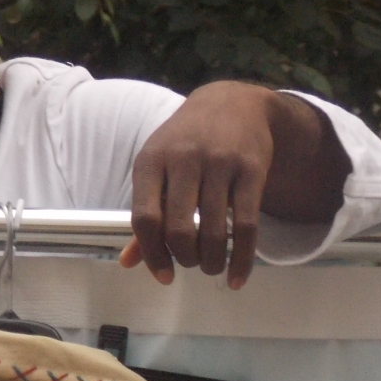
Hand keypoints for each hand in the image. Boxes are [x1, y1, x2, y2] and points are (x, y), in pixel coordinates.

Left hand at [120, 82, 348, 288]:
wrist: (230, 103)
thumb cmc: (183, 144)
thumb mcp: (156, 169)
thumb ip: (145, 214)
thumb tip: (128, 263)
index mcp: (150, 162)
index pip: (145, 218)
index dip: (152, 253)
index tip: (163, 276)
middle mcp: (182, 160)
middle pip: (180, 229)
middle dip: (185, 258)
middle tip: (191, 263)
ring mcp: (219, 163)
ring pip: (215, 231)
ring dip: (212, 261)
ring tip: (211, 267)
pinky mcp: (252, 169)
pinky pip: (247, 225)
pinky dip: (242, 259)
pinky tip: (237, 278)